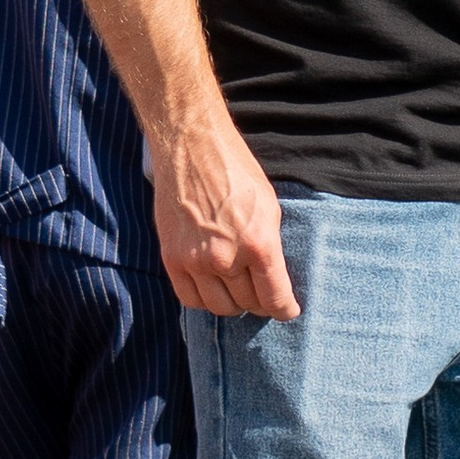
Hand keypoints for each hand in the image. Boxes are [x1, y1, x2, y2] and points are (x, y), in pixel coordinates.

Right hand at [153, 115, 298, 318]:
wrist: (192, 148)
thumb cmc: (236, 172)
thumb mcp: (269, 207)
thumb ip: (270, 247)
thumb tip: (273, 278)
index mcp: (259, 244)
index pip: (275, 299)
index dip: (285, 309)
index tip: (287, 310)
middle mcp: (227, 258)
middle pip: (248, 304)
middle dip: (258, 302)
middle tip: (261, 294)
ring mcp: (196, 261)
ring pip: (219, 307)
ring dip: (232, 303)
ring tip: (237, 290)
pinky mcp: (172, 259)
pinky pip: (190, 299)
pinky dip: (204, 300)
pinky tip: (212, 288)